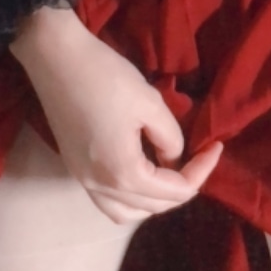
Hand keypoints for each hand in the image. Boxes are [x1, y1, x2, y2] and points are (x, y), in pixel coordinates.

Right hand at [13, 8, 221, 225]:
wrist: (55, 58)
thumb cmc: (105, 77)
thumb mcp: (151, 104)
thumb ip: (170, 139)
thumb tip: (173, 158)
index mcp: (123, 173)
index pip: (176, 191)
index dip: (202, 170)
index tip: (215, 146)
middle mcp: (101, 187)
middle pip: (153, 207)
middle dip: (182, 187)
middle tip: (200, 159)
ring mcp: (83, 181)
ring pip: (127, 212)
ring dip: (153, 202)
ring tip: (171, 175)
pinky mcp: (74, 169)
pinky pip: (107, 201)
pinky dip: (129, 198)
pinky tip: (142, 176)